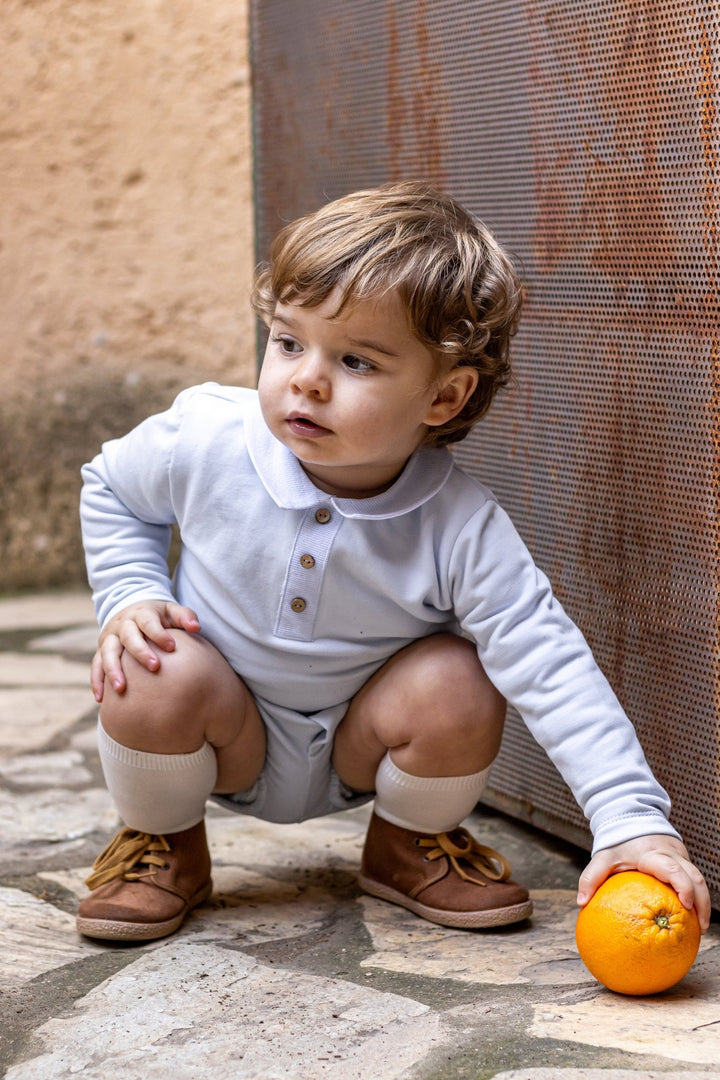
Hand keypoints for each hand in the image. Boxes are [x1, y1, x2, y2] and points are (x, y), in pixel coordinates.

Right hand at [90, 600, 200, 701]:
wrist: (131, 611)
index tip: (172, 647)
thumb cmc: (158, 616)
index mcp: (141, 614)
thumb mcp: (172, 611)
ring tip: (121, 688)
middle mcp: (122, 624)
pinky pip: (96, 666)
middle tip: (154, 667)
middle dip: (140, 652)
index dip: (159, 634)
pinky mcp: (101, 650)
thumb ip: (185, 617)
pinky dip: (97, 681)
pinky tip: (101, 700)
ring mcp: (109, 638)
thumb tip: (196, 628)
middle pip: (128, 636)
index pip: (149, 622)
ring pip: (107, 652)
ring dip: (113, 670)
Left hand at [577, 834, 711, 932]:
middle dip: (701, 903)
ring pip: (700, 879)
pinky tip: (692, 919)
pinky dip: (698, 898)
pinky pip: (695, 880)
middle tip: (700, 928)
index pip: (673, 870)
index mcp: (654, 855)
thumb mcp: (604, 857)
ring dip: (703, 903)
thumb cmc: (619, 843)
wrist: (632, 819)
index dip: (683, 887)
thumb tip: (581, 902)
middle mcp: (672, 855)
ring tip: (700, 929)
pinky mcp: (684, 862)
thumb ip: (591, 876)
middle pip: (695, 877)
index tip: (686, 906)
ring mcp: (681, 858)